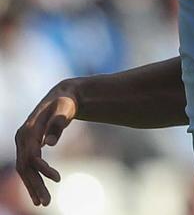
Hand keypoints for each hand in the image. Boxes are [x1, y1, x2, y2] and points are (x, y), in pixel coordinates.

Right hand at [15, 80, 79, 206]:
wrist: (62, 96)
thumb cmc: (66, 102)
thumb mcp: (65, 109)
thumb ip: (58, 124)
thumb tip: (49, 143)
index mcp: (28, 130)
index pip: (31, 156)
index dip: (43, 169)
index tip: (59, 179)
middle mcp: (21, 138)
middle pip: (24, 167)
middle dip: (35, 185)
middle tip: (46, 203)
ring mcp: (22, 143)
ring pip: (24, 169)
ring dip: (32, 187)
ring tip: (42, 203)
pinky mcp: (27, 146)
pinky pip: (27, 166)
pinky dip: (32, 179)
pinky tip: (39, 192)